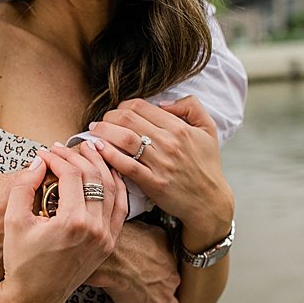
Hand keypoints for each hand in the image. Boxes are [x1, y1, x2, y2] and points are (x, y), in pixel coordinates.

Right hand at [0, 144, 127, 302]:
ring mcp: (106, 238)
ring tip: (89, 151)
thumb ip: (23, 187)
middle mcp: (95, 229)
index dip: (57, 158)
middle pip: (95, 178)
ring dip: (102, 167)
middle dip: (79, 157)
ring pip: (113, 190)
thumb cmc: (20, 261)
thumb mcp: (13, 221)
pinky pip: (121, 209)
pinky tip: (108, 174)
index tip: (43, 153)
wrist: (33, 297)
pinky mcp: (109, 244)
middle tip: (64, 147)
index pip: (72, 175)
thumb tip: (38, 162)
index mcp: (72, 223)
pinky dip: (117, 187)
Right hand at [87, 219, 178, 302]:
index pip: (172, 270)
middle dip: (168, 292)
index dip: (164, 274)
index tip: (159, 275)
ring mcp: (163, 297)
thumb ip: (159, 236)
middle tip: (160, 294)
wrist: (112, 257)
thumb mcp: (149, 229)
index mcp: (171, 260)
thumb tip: (160, 236)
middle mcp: (171, 279)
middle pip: (174, 289)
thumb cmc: (125, 240)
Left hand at [88, 97, 231, 251]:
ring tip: (94, 132)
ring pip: (124, 139)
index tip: (116, 112)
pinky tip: (98, 149)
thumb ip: (191, 106)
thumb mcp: (208, 129)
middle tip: (100, 122)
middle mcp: (169, 143)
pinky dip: (109, 154)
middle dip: (108, 117)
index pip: (140, 106)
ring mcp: (160, 163)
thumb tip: (162, 102)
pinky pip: (126, 165)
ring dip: (103, 132)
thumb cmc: (206, 165)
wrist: (209, 201)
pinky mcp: (153, 182)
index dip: (122, 106)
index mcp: (179, 128)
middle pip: (127, 119)